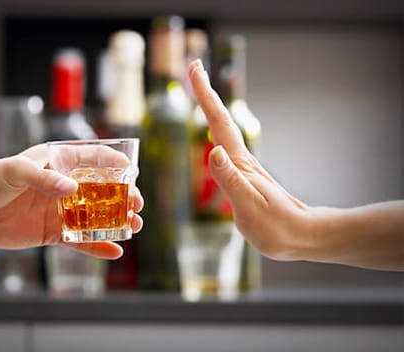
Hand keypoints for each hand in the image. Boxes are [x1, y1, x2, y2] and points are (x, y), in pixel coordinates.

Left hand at [0, 143, 143, 258]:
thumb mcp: (15, 170)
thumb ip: (43, 178)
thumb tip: (72, 190)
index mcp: (58, 163)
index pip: (92, 159)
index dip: (114, 164)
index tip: (131, 171)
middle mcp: (64, 186)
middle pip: (102, 190)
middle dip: (123, 196)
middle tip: (137, 204)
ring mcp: (60, 210)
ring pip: (95, 216)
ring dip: (116, 221)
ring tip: (134, 225)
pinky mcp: (53, 232)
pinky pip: (80, 240)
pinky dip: (97, 246)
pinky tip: (115, 251)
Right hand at [188, 59, 309, 260]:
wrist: (300, 236)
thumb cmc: (275, 226)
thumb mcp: (248, 205)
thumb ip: (229, 179)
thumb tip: (213, 151)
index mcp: (239, 163)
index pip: (218, 123)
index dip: (206, 96)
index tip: (196, 68)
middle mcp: (240, 160)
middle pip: (220, 120)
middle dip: (206, 93)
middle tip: (196, 67)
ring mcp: (243, 168)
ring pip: (223, 131)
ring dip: (211, 109)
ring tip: (202, 92)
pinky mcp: (244, 179)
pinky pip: (224, 147)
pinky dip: (216, 132)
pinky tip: (215, 137)